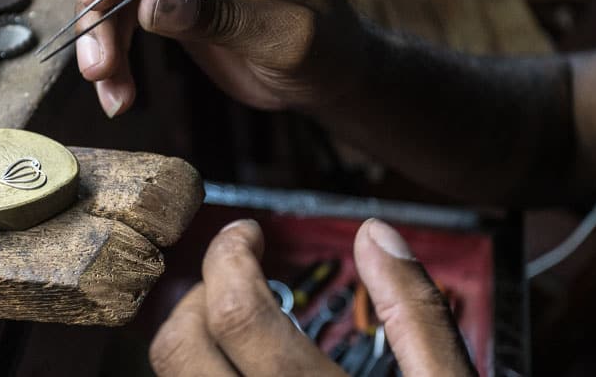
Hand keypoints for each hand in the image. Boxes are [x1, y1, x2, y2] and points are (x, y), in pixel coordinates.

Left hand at [148, 218, 475, 375]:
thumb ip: (417, 313)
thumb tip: (374, 234)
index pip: (237, 314)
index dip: (229, 255)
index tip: (247, 233)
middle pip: (178, 349)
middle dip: (196, 293)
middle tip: (235, 275)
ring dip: (192, 340)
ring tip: (235, 325)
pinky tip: (240, 375)